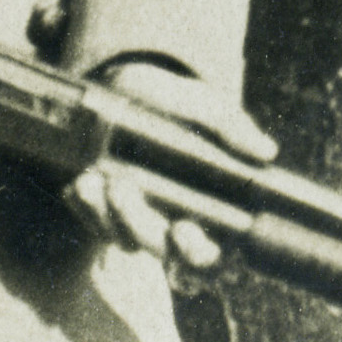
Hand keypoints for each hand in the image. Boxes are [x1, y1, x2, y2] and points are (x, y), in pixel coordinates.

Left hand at [68, 57, 274, 273]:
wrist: (132, 87)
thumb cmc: (179, 106)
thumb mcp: (204, 106)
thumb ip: (231, 127)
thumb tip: (265, 151)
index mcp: (203, 211)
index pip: (204, 254)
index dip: (194, 252)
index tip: (184, 229)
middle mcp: (165, 223)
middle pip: (153, 247)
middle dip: (135, 222)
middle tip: (122, 186)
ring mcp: (129, 217)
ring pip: (115, 235)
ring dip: (101, 212)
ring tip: (93, 179)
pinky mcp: (97, 205)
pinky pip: (85, 215)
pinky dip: (80, 202)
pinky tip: (76, 183)